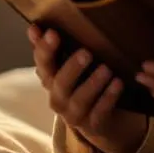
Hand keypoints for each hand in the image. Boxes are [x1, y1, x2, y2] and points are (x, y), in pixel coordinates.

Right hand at [30, 25, 147, 152]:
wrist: (100, 119)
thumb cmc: (81, 83)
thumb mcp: (68, 64)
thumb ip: (53, 46)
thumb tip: (35, 27)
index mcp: (51, 79)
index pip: (43, 63)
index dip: (44, 50)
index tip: (52, 33)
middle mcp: (58, 98)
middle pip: (59, 84)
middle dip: (71, 68)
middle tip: (86, 52)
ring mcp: (74, 114)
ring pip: (79, 101)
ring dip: (92, 84)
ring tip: (106, 69)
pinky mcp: (93, 125)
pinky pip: (99, 113)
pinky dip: (108, 98)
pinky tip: (118, 84)